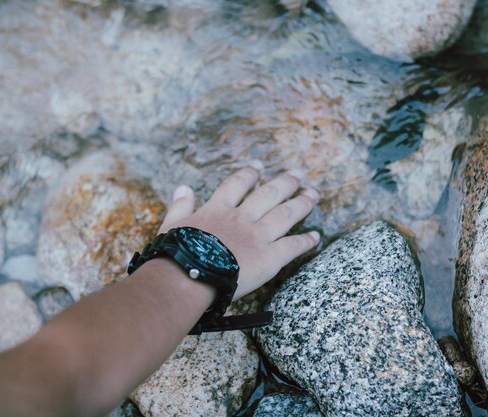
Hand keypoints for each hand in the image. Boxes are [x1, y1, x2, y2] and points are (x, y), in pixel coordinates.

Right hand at [158, 162, 319, 298]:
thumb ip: (180, 206)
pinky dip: (305, 241)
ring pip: (285, 214)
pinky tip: (316, 237)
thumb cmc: (175, 254)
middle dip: (285, 182)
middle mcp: (241, 218)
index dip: (249, 173)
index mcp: (218, 210)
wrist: (187, 277)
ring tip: (313, 194)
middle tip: (298, 174)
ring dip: (301, 203)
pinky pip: (292, 246)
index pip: (236, 184)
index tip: (259, 165)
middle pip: (269, 194)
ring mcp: (257, 236)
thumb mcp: (171, 225)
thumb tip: (183, 187)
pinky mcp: (269, 258)